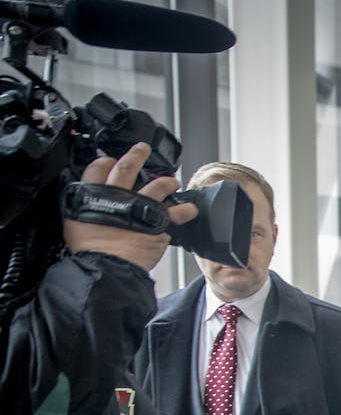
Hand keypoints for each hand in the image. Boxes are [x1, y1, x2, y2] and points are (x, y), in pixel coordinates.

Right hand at [62, 142, 197, 270]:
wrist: (107, 266)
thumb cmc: (91, 252)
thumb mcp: (75, 226)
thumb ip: (83, 214)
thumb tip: (84, 212)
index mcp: (93, 196)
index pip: (96, 169)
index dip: (104, 162)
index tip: (110, 160)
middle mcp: (118, 195)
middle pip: (127, 168)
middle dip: (136, 155)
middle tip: (143, 148)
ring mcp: (139, 205)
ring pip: (156, 185)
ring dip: (167, 181)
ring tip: (172, 181)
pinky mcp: (158, 220)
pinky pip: (176, 212)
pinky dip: (185, 210)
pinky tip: (190, 209)